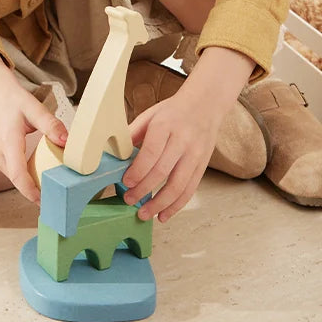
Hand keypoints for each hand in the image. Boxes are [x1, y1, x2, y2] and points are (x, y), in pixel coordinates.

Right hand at [0, 51, 67, 203]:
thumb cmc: (14, 100)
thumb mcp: (34, 108)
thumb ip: (51, 124)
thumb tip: (67, 140)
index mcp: (8, 141)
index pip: (18, 174)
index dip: (30, 191)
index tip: (44, 201)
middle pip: (17, 180)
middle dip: (34, 192)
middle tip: (55, 199)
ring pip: (13, 178)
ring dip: (29, 186)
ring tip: (49, 191)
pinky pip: (11, 173)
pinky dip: (23, 178)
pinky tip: (37, 179)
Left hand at [121, 87, 220, 221]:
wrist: (205, 105)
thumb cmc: (173, 111)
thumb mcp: (150, 115)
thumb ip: (133, 133)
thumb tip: (116, 153)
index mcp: (165, 125)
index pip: (151, 152)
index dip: (138, 170)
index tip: (126, 182)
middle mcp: (182, 141)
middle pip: (162, 171)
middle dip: (144, 190)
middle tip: (129, 200)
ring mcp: (195, 155)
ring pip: (178, 186)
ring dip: (160, 204)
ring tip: (144, 214)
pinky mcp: (202, 167)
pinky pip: (189, 191)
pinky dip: (176, 206)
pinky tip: (163, 215)